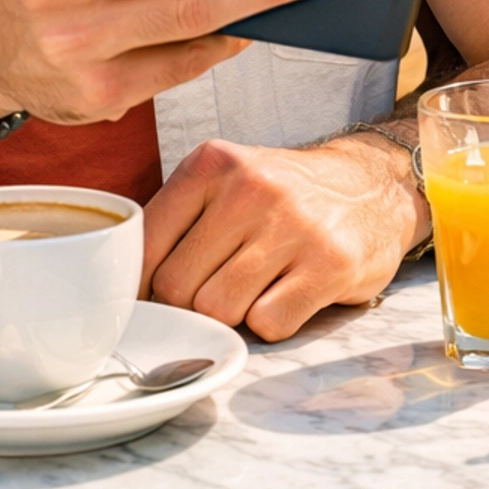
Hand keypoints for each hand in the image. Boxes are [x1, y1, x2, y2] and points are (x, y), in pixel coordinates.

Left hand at [143, 134, 427, 339]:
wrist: (372, 185)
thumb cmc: (283, 195)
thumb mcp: (225, 182)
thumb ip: (175, 221)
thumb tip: (116, 286)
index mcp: (213, 163)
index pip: (146, 243)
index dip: (143, 283)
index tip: (152, 297)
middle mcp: (251, 188)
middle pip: (178, 286)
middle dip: (189, 304)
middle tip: (215, 290)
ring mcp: (294, 225)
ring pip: (219, 310)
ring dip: (232, 315)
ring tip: (254, 288)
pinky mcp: (330, 263)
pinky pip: (269, 324)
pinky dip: (271, 323)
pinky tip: (287, 294)